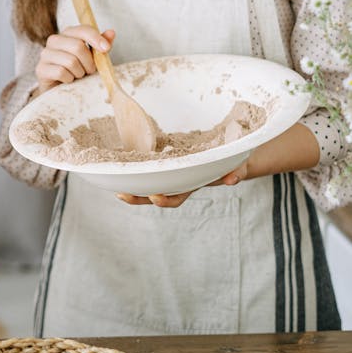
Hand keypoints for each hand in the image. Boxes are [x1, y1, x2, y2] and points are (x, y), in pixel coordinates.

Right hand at [34, 25, 115, 93]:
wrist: (61, 90)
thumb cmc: (79, 70)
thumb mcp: (93, 58)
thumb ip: (101, 45)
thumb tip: (111, 33)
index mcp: (68, 33)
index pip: (83, 30)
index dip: (96, 38)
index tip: (106, 49)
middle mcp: (54, 40)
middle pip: (78, 46)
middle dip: (89, 62)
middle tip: (90, 71)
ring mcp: (45, 54)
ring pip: (70, 61)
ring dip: (79, 72)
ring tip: (78, 75)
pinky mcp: (41, 69)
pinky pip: (61, 72)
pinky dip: (69, 79)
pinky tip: (68, 80)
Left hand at [115, 160, 249, 207]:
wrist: (228, 153)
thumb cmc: (231, 161)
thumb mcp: (236, 165)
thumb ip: (235, 172)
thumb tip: (232, 179)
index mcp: (191, 184)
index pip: (176, 196)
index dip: (165, 200)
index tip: (155, 197)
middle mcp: (177, 181)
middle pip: (155, 193)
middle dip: (138, 197)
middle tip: (122, 195)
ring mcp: (170, 171)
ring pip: (148, 181)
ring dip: (133, 184)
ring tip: (116, 186)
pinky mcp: (166, 158)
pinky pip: (148, 165)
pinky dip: (135, 166)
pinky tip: (120, 165)